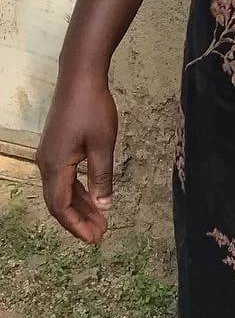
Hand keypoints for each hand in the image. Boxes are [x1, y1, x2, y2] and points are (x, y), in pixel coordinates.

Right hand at [37, 66, 118, 244]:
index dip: (76, 225)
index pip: (60, 206)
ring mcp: (50, 155)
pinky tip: (95, 197)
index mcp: (54, 166)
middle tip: (101, 235)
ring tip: (101, 221)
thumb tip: (104, 206)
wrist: (80, 78)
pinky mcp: (57, 147)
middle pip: (60, 201)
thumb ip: (102, 177)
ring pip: (63, 190)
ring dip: (81, 206)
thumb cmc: (93, 109)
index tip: (94, 239)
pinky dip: (80, 190)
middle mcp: (47, 164)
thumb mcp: (103, 145)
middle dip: (80, 220)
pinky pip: (66, 177)